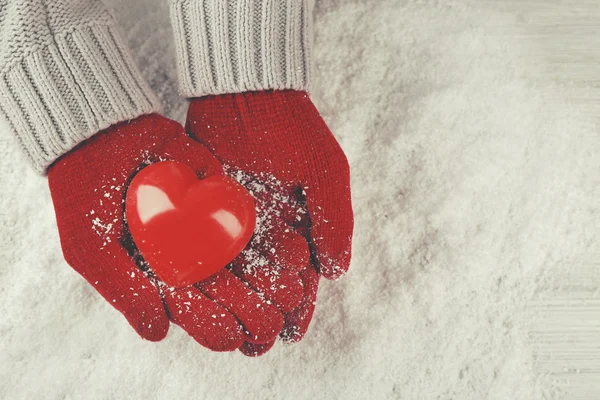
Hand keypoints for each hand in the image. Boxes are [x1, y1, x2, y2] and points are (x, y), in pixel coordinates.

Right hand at [48, 114, 308, 352]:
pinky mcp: (222, 197)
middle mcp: (185, 254)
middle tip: (270, 322)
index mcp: (156, 274)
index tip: (231, 337)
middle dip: (248, 307)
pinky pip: (249, 218)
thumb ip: (124, 290)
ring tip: (293, 293)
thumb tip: (159, 333)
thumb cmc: (85, 196)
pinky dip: (273, 235)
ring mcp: (205, 226)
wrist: (101, 135)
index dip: (210, 324)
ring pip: (243, 259)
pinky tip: (296, 252)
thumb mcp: (90, 248)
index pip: (188, 309)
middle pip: (223, 288)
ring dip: (269, 278)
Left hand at [186, 90, 353, 344]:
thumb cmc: (296, 130)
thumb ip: (335, 222)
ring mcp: (239, 220)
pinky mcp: (209, 208)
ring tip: (228, 330)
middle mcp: (273, 227)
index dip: (300, 305)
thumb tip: (335, 273)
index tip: (291, 332)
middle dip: (265, 311)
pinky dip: (209, 272)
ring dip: (237, 300)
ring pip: (240, 271)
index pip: (305, 274)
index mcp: (305, 223)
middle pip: (270, 280)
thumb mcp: (327, 174)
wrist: (249, 96)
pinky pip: (209, 246)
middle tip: (256, 342)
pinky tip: (203, 295)